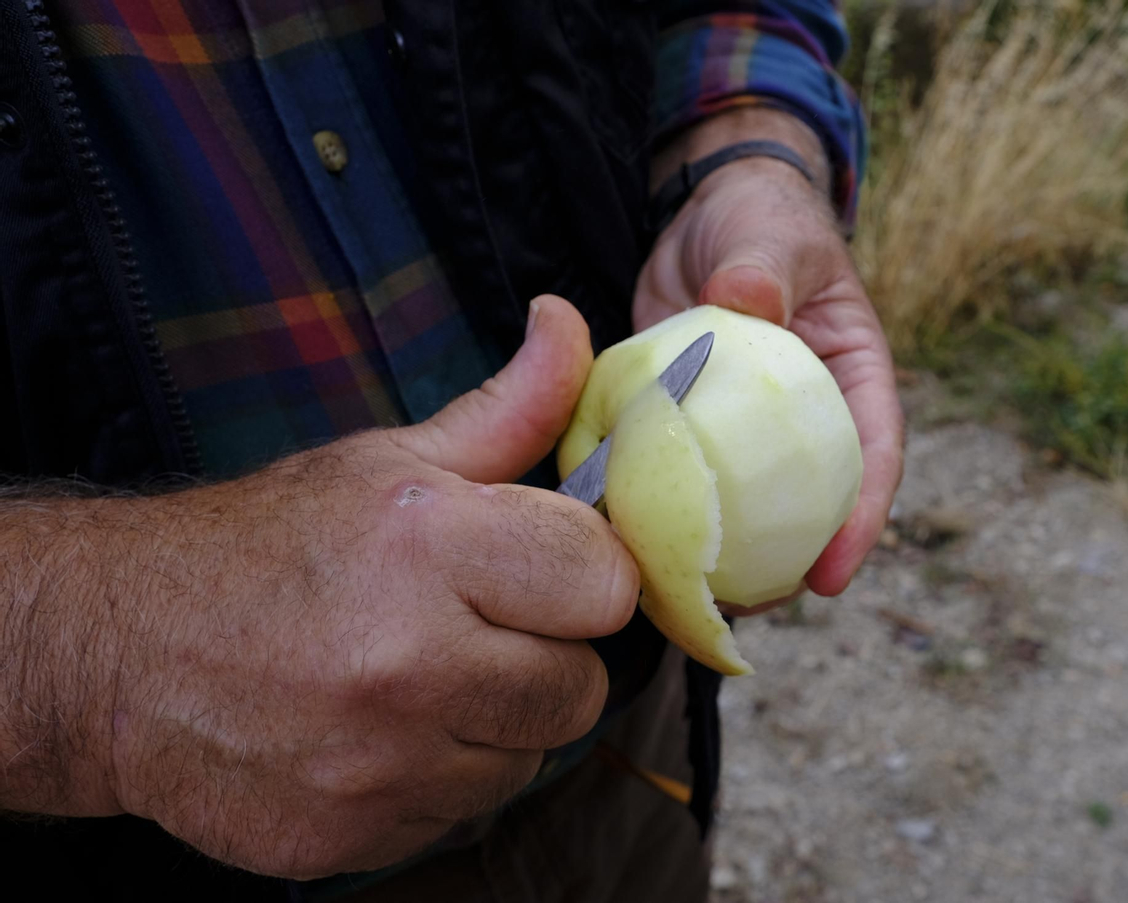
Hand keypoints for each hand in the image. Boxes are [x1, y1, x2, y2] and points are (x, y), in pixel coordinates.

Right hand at [0, 296, 636, 878]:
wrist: (116, 652)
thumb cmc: (267, 547)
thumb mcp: (388, 461)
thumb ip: (508, 408)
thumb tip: (568, 325)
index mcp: (429, 546)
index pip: (606, 585)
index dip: (583, 576)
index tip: (545, 571)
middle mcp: (408, 663)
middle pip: (577, 689)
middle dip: (544, 658)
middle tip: (478, 630)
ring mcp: (378, 763)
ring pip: (524, 761)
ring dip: (491, 726)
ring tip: (418, 682)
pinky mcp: (349, 837)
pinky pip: (458, 815)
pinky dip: (435, 781)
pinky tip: (378, 735)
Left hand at [636, 110, 904, 611]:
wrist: (702, 213)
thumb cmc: (760, 217)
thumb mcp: (771, 233)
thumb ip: (762, 265)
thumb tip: (744, 298)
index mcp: (851, 381)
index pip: (873, 457)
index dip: (860, 523)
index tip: (834, 577)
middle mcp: (804, 421)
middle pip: (808, 507)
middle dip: (786, 567)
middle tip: (753, 611)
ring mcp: (743, 434)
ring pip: (741, 510)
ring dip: (719, 558)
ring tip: (691, 605)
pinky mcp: (686, 430)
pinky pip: (677, 481)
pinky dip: (659, 516)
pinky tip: (631, 551)